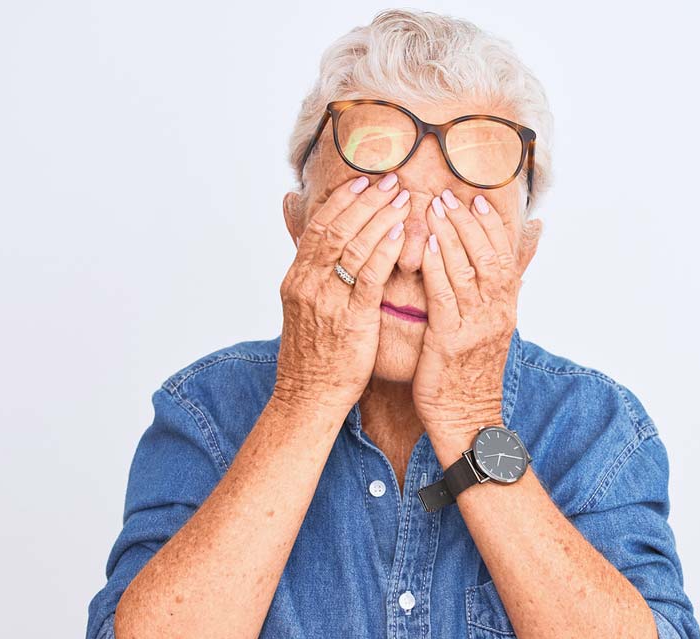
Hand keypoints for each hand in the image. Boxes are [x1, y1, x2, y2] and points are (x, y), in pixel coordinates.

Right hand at [273, 173, 411, 413]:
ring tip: (402, 199)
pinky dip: (385, 249)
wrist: (308, 395)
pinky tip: (401, 233)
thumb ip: (312, 273)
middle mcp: (308, 285)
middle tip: (390, 181)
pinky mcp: (350, 320)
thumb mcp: (304, 307)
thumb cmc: (314, 353)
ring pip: (353, 246)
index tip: (363, 181)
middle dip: (364, 202)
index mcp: (297, 278)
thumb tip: (312, 244)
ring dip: (379, 217)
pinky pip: (369, 276)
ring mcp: (327, 301)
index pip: (318, 227)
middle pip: (336, 229)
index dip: (341, 201)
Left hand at [413, 188, 522, 438]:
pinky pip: (445, 296)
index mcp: (506, 310)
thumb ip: (495, 296)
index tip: (475, 201)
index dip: (489, 226)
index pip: (502, 257)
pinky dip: (437, 268)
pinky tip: (426, 246)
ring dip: (449, 235)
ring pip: (467, 270)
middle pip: (486, 256)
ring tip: (434, 209)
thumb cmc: (470, 377)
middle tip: (448, 196)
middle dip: (467, 223)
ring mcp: (476, 327)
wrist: (467, 420)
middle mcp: (496, 314)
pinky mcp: (451, 341)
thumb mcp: (490, 333)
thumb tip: (506, 266)